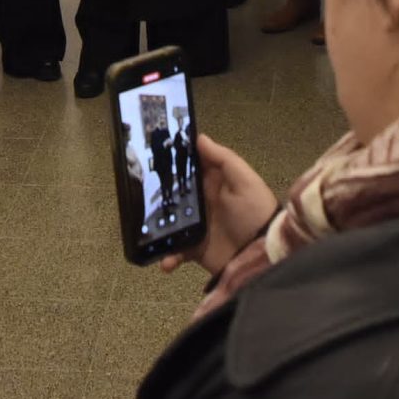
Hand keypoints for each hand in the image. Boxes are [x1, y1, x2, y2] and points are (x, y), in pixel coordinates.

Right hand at [155, 135, 279, 277]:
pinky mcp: (195, 249)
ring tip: (144, 231)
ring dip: (157, 227)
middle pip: (174, 194)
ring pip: (170, 222)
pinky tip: (165, 261)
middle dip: (156, 194)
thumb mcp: (245, 180)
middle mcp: (202, 202)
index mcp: (214, 183)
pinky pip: (175, 250)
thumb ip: (223, 159)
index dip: (174, 160)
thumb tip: (200, 138)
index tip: (151, 153)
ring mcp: (197, 226)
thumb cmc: (255, 212)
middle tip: (134, 194)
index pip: (191, 167)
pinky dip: (168, 256)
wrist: (263, 253)